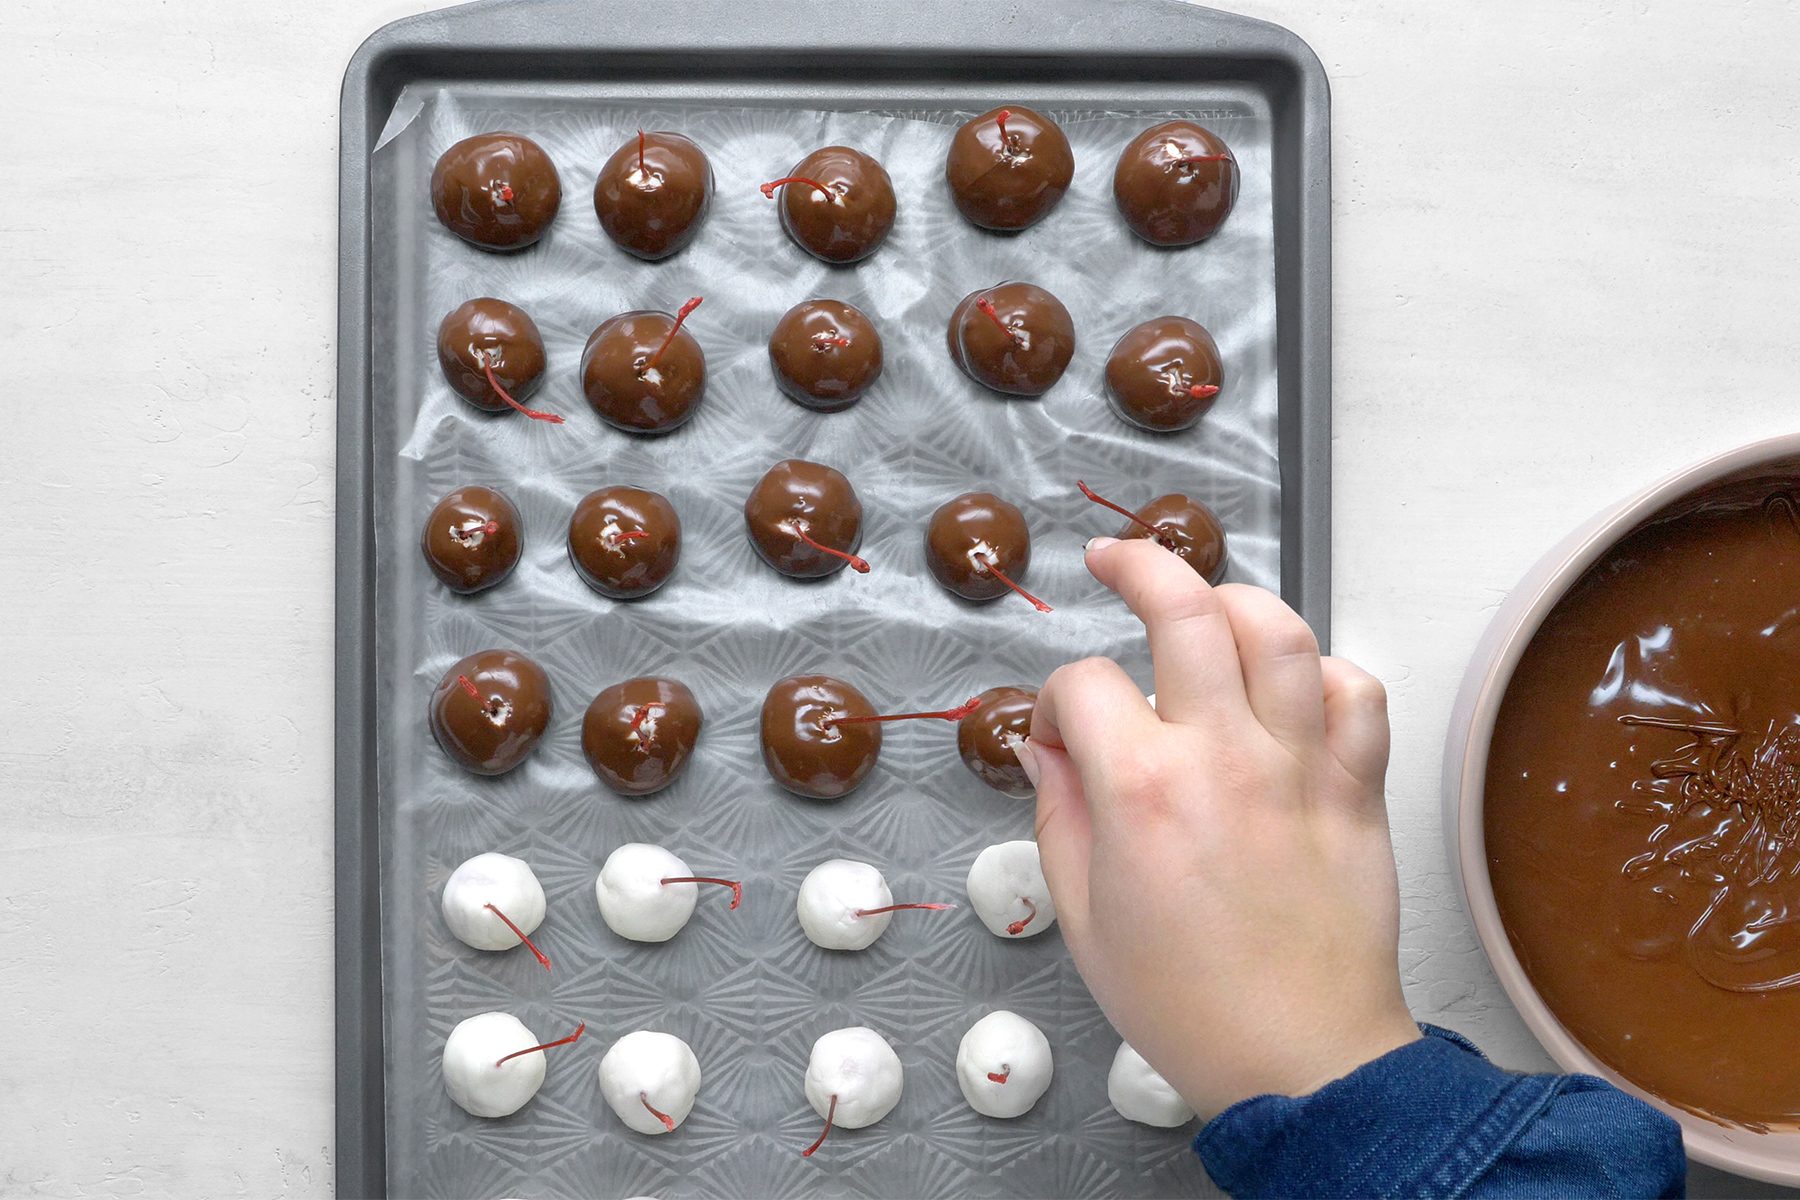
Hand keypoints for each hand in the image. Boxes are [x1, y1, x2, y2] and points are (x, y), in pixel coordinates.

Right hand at [1024, 537, 1417, 1120]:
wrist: (1302, 1064)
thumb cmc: (1193, 1007)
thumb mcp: (1084, 917)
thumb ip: (1058, 815)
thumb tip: (1050, 752)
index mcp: (1143, 790)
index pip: (1083, 684)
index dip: (1054, 702)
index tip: (1058, 737)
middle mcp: (1225, 758)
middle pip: (1184, 610)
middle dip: (1139, 565)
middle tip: (1115, 559)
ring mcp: (1300, 767)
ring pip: (1280, 630)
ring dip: (1235, 598)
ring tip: (1208, 604)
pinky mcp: (1356, 790)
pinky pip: (1359, 692)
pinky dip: (1327, 672)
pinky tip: (1293, 686)